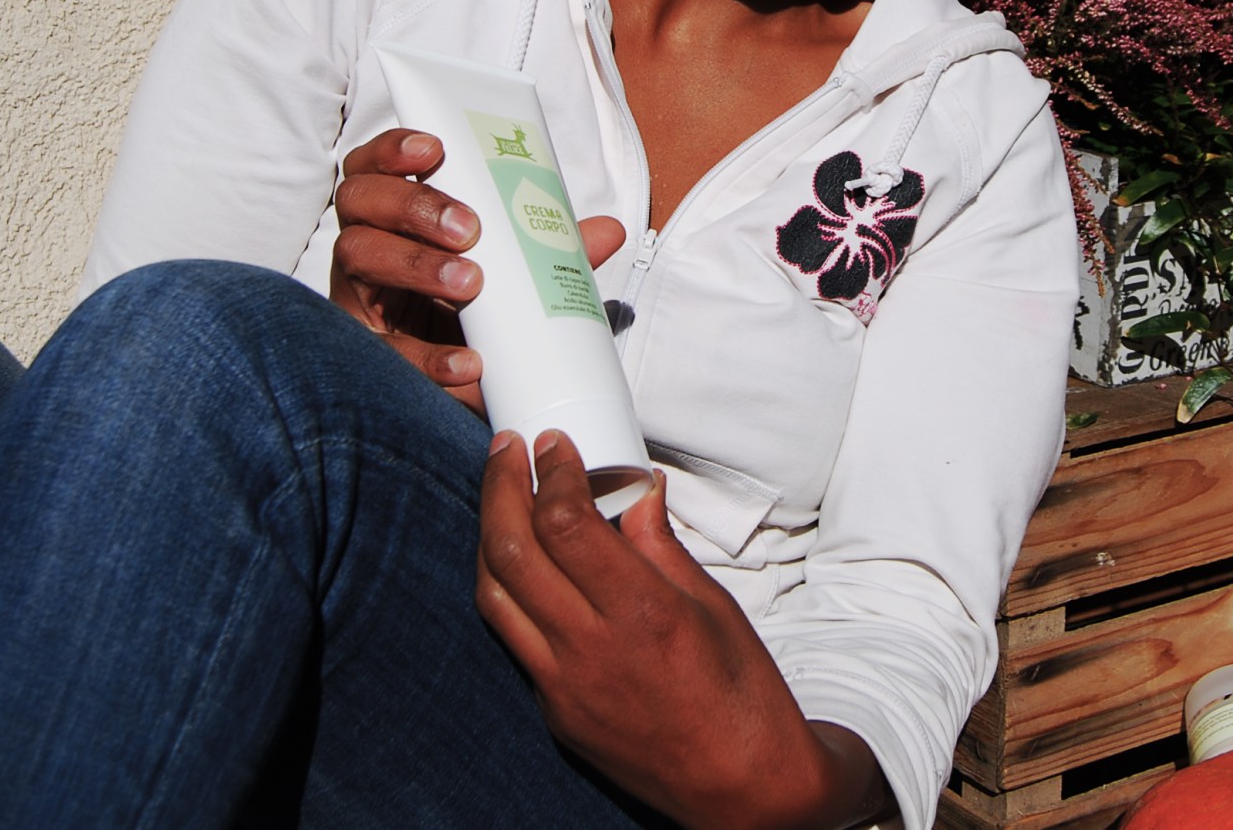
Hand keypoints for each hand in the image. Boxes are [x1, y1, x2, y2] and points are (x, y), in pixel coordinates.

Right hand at [330, 129, 624, 412]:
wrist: (452, 377)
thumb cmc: (469, 305)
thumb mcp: (508, 272)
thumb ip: (550, 249)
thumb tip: (611, 230)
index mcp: (392, 213)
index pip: (374, 164)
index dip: (393, 149)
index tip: (434, 149)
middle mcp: (365, 242)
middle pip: (361, 201)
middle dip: (414, 205)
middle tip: (469, 228)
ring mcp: (356, 293)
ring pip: (358, 255)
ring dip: (416, 264)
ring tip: (470, 283)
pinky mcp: (364, 349)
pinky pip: (382, 349)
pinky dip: (426, 356)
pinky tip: (468, 363)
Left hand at [476, 432, 891, 829]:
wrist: (742, 790)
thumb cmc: (742, 695)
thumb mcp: (715, 606)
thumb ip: (661, 545)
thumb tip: (635, 488)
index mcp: (641, 613)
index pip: (566, 523)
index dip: (552, 472)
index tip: (554, 443)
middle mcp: (590, 649)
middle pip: (513, 550)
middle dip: (500, 486)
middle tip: (508, 448)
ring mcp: (563, 686)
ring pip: (494, 594)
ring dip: (489, 534)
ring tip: (500, 493)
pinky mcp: (554, 711)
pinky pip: (512, 637)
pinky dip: (507, 588)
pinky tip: (521, 559)